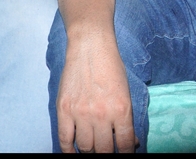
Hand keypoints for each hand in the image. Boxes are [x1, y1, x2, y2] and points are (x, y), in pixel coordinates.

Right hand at [56, 31, 135, 152]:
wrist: (90, 46)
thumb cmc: (111, 67)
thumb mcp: (126, 92)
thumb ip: (127, 119)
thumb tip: (131, 143)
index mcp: (122, 110)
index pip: (125, 145)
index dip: (125, 154)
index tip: (124, 154)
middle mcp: (102, 115)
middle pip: (104, 150)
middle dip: (107, 154)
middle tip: (108, 151)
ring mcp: (81, 113)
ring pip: (85, 147)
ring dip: (90, 151)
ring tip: (94, 148)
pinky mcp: (64, 110)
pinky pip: (65, 140)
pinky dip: (69, 150)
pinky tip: (75, 152)